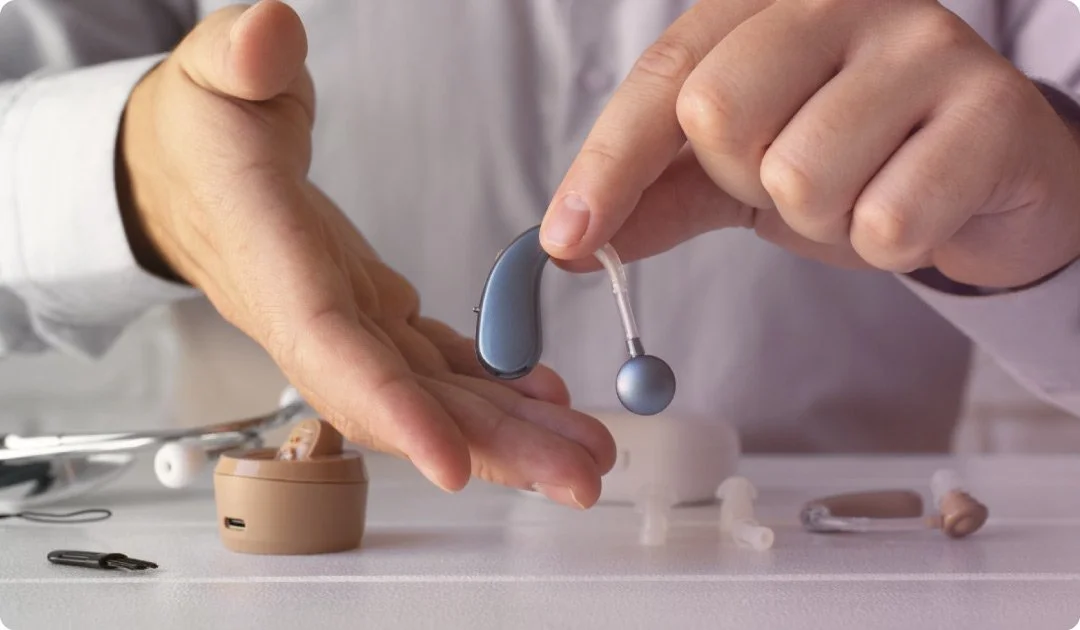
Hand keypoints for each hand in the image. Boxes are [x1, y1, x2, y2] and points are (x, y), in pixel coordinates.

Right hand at [119, 0, 614, 506]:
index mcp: (274, 263)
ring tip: (588, 455)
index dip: (391, 411)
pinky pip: (438, 366)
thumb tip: (268, 35)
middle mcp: (315, 317)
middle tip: (580, 479)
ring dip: (512, 433)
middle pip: (405, 401)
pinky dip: (494, 389)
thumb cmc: (197, 130)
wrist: (183, 174)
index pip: (331, 350)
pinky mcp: (375, 314)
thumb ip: (236, 61)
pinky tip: (550, 402)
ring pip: (433, 396)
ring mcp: (350, 323)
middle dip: (491, 448)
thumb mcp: (208, 76)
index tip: (452, 464)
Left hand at [539, 0, 1079, 289]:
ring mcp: (924, 45)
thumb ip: (657, 197)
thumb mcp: (739, 174)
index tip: (566, 240)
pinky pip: (888, 221)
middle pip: (719, 115)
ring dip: (824, 220)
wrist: (983, 180)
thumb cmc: (853, 161)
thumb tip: (569, 243)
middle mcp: (842, 0)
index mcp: (764, 5)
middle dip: (744, 181)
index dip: (607, 165)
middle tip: (794, 179)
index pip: (664, 79)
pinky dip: (887, 244)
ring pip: (802, 176)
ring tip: (865, 192)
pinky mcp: (991, 108)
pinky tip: (920, 207)